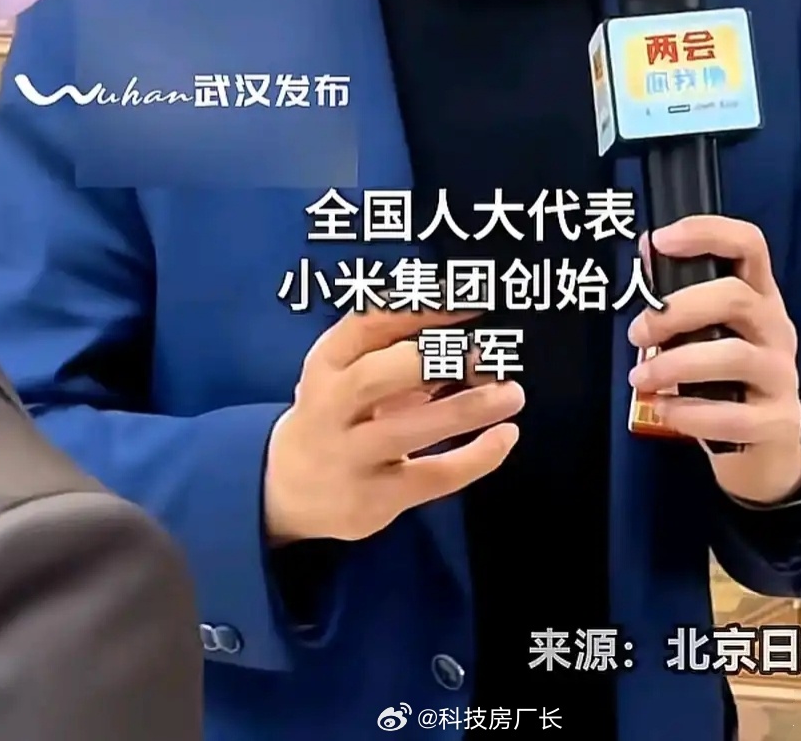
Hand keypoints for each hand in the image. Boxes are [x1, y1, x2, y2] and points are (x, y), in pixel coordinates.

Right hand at [264, 306, 523, 543]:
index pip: (366, 324)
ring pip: (407, 430)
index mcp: (326, 362)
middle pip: (375, 378)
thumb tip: (472, 339)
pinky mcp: (373, 499)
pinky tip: (505, 437)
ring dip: (466, 409)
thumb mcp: (347, 371)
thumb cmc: (336, 412)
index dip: (419, 310)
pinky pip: (430, 477)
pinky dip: (475, 458)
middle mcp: (329, 407)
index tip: (469, 301)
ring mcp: (349, 456)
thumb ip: (397, 350)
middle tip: (486, 354)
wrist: (288, 489)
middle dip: (433, 360)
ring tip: (512, 393)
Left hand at [627, 216, 800, 505]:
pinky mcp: (777, 421)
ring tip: (640, 379)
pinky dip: (689, 413)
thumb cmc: (727, 379)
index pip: (749, 244)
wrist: (766, 450)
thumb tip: (647, 248)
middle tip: (637, 333)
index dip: (706, 232)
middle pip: (735, 297)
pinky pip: (732, 415)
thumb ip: (682, 296)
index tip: (660, 240)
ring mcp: (781, 375)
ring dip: (675, 365)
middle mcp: (776, 328)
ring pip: (734, 355)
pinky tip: (664, 410)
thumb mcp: (710, 333)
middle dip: (676, 311)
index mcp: (760, 296)